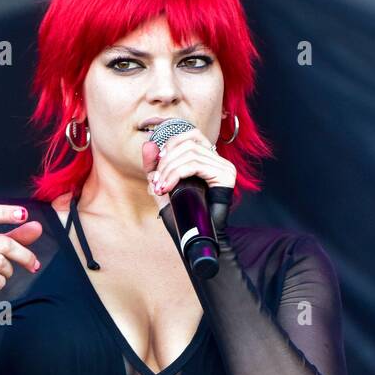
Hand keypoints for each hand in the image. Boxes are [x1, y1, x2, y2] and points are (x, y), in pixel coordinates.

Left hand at [141, 129, 236, 251]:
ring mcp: (225, 166)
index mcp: (207, 159)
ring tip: (160, 188)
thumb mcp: (163, 187)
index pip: (190, 135)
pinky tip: (167, 188)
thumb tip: (148, 144)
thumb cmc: (182, 216)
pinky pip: (195, 165)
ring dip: (168, 170)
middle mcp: (218, 160)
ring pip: (189, 154)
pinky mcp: (226, 175)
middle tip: (156, 182)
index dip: (169, 145)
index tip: (157, 167)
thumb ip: (155, 167)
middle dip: (165, 161)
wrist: (196, 240)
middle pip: (187, 143)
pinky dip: (176, 174)